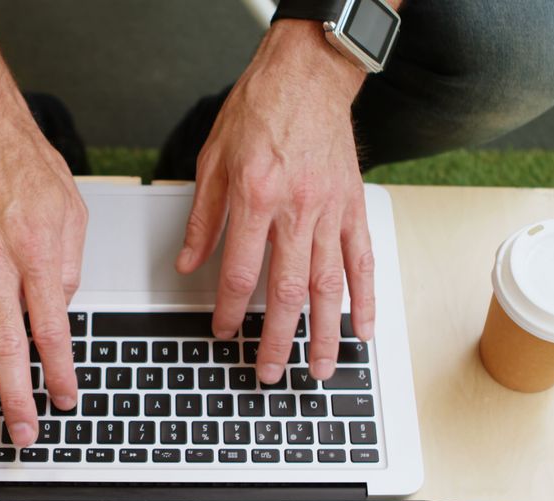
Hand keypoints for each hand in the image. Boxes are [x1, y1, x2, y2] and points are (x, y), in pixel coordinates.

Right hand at [0, 102, 86, 446]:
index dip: (60, 371)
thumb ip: (69, 267)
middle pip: (7, 345)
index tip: (66, 397)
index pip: (51, 328)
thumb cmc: (28, 169)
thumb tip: (59, 311)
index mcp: (38, 254)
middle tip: (23, 430)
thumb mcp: (73, 213)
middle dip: (16, 396)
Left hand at [177, 20, 374, 381]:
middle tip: (270, 372)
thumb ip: (203, 217)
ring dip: (324, 333)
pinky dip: (365, 297)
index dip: (230, 311)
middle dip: (278, 340)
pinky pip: (362, 260)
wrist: (307, 76)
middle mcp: (297, 210)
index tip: (224, 333)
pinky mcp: (353, 207)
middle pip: (288, 291)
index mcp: (257, 198)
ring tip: (319, 369)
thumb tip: (188, 262)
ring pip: (329, 286)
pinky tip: (363, 328)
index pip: (240, 272)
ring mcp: (331, 211)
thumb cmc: (259, 110)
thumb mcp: (213, 159)